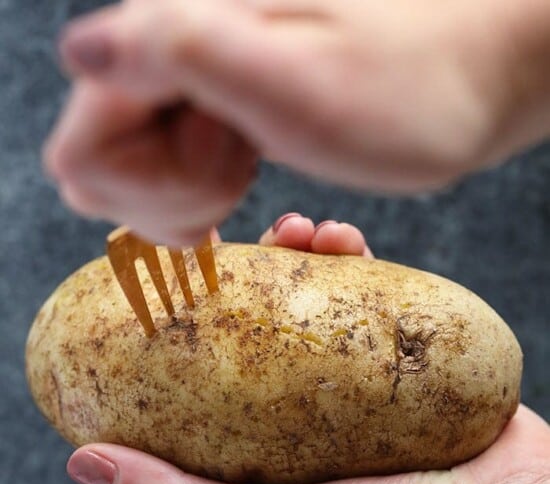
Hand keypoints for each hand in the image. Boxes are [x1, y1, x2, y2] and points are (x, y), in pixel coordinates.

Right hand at [45, 0, 542, 245]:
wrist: (476, 71)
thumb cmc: (412, 87)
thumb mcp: (300, 84)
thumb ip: (182, 55)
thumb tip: (79, 52)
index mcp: (175, 39)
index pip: (80, 151)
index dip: (144, 190)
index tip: (226, 173)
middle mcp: (171, 55)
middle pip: (101, 168)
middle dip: (174, 199)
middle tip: (245, 169)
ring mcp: (194, 84)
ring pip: (140, 178)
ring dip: (195, 201)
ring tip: (256, 166)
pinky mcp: (220, 109)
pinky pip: (180, 174)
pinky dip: (212, 198)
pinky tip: (256, 177)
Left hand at [66, 215, 549, 483]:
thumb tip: (87, 463)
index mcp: (269, 436)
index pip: (209, 367)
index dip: (183, 317)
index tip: (160, 272)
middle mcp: (307, 398)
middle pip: (261, 320)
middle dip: (246, 273)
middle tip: (233, 240)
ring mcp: (358, 368)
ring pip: (315, 295)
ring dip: (300, 254)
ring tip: (300, 230)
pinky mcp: (406, 346)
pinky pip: (374, 288)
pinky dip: (355, 257)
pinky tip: (343, 240)